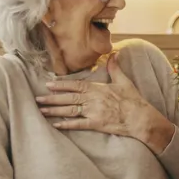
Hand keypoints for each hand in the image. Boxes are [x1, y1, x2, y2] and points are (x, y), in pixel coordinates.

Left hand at [37, 54, 174, 151]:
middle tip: (38, 99)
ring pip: (70, 111)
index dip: (61, 85)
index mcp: (97, 88)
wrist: (140, 117)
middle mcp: (92, 100)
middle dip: (52, 98)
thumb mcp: (124, 80)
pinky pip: (78, 124)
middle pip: (68, 98)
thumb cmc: (133, 99)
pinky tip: (56, 125)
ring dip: (55, 111)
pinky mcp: (96, 124)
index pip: (75, 85)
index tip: (48, 84)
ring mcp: (93, 112)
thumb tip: (114, 52)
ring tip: (42, 111)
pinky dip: (67, 125)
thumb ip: (115, 67)